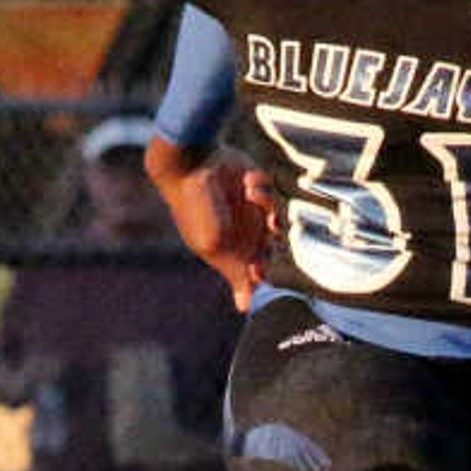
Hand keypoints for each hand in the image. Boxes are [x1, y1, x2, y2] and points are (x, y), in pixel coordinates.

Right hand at [156, 153, 276, 310]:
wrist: (192, 162)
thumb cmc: (196, 208)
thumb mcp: (215, 245)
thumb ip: (235, 272)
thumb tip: (246, 308)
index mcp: (230, 253)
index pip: (258, 273)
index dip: (265, 271)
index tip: (259, 264)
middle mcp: (242, 234)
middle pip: (273, 248)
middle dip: (271, 236)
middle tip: (266, 222)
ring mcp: (250, 210)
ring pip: (278, 218)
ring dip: (268, 205)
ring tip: (251, 192)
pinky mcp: (256, 186)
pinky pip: (273, 192)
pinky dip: (263, 187)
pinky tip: (248, 181)